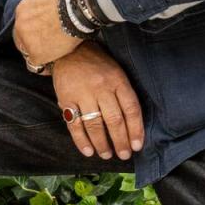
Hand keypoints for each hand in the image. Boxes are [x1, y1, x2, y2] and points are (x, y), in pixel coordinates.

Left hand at [14, 0, 79, 68]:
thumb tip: (45, 11)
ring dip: (39, 54)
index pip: (22, 26)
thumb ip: (40, 8)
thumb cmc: (71, 3)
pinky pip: (35, 64)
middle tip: (47, 50)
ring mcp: (25, 38)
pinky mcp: (35, 53)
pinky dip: (44, 66)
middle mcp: (20, 23)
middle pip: (21, 39)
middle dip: (32, 45)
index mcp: (22, 9)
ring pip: (28, 52)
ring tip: (53, 58)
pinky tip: (52, 66)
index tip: (42, 37)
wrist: (78, 10)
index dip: (33, 33)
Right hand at [49, 45, 143, 160]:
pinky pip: (74, 124)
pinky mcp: (66, 99)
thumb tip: (131, 124)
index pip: (131, 110)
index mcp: (118, 81)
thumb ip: (123, 94)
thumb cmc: (97, 63)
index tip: (137, 146)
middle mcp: (102, 88)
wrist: (68, 49)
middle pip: (114, 120)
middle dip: (120, 141)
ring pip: (95, 124)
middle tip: (124, 155)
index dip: (136, 130)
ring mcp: (83, 94)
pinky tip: (88, 151)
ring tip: (107, 155)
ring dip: (102, 143)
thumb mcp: (116, 72)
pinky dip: (81, 140)